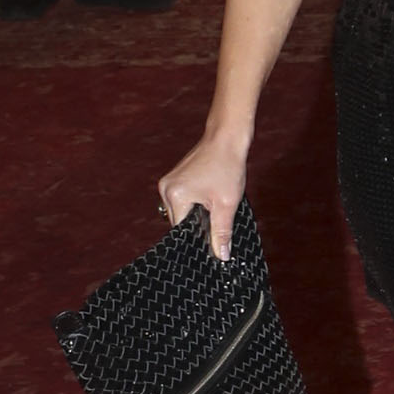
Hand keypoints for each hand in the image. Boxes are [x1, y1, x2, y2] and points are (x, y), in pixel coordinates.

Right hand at [157, 132, 249, 261]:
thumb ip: (222, 232)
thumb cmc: (228, 166)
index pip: (181, 230)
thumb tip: (221, 256)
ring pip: (182, 211)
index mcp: (175, 195)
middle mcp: (166, 189)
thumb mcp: (227, 204)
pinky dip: (196, 203)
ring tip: (215, 207)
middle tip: (218, 223)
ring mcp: (168, 182)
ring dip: (197, 213)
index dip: (197, 238)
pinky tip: (210, 199)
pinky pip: (183, 199)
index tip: (210, 244)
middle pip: (180, 221)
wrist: (227, 138)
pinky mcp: (175, 178)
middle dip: (198, 225)